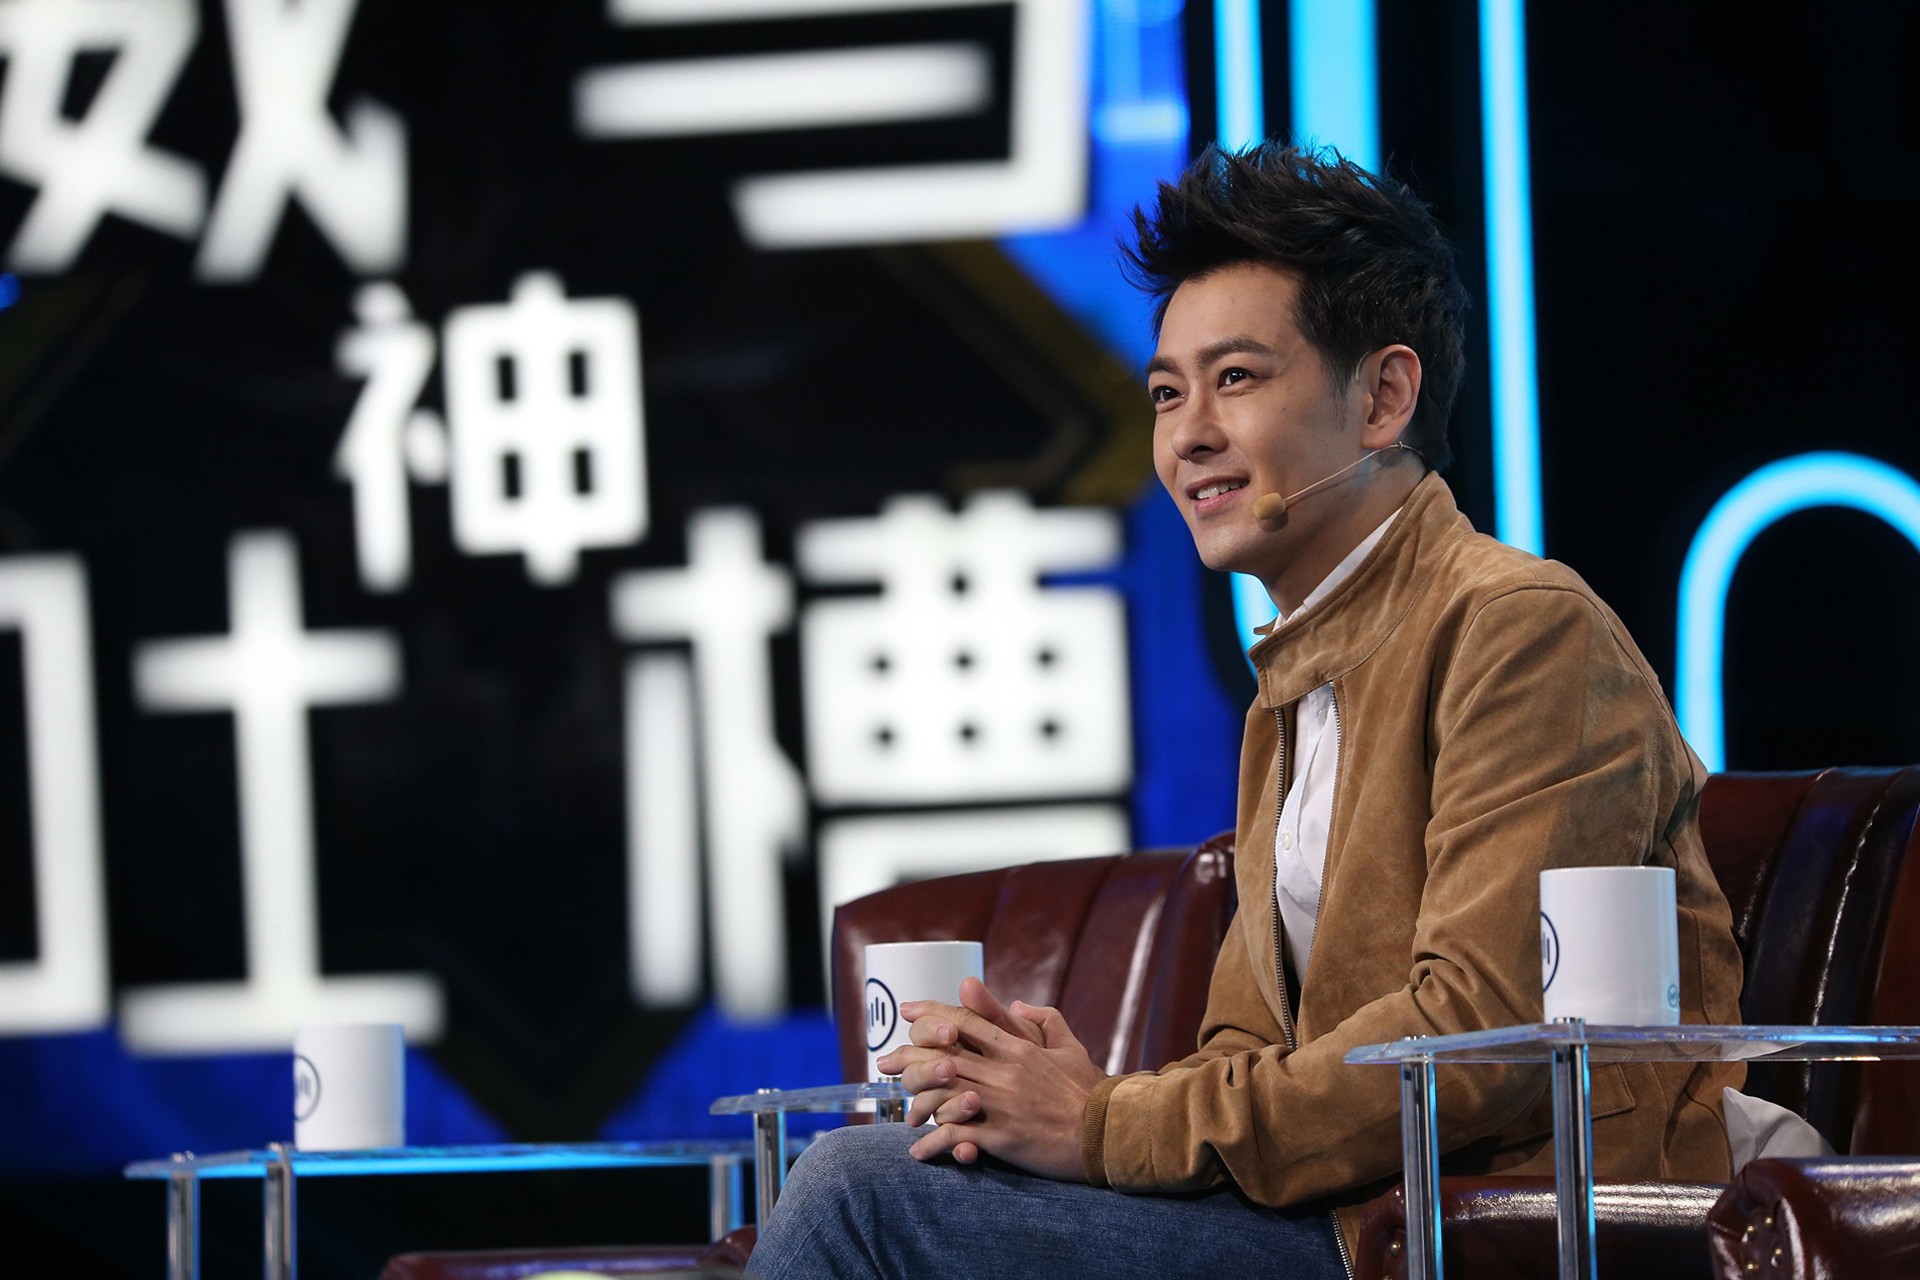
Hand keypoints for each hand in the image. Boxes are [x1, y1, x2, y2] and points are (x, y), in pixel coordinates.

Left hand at [876, 976, 1105, 1179]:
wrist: (1110, 1133)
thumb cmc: (1091, 1092)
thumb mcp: (1070, 1049)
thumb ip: (1044, 1020)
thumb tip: (1018, 1003)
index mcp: (1018, 1048)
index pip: (966, 1022)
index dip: (932, 1014)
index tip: (907, 1011)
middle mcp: (1005, 1071)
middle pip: (943, 1056)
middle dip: (908, 1058)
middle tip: (882, 1063)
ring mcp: (1002, 1104)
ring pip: (943, 1094)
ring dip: (917, 1103)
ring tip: (903, 1113)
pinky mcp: (1004, 1137)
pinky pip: (958, 1137)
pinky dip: (934, 1143)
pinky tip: (919, 1151)